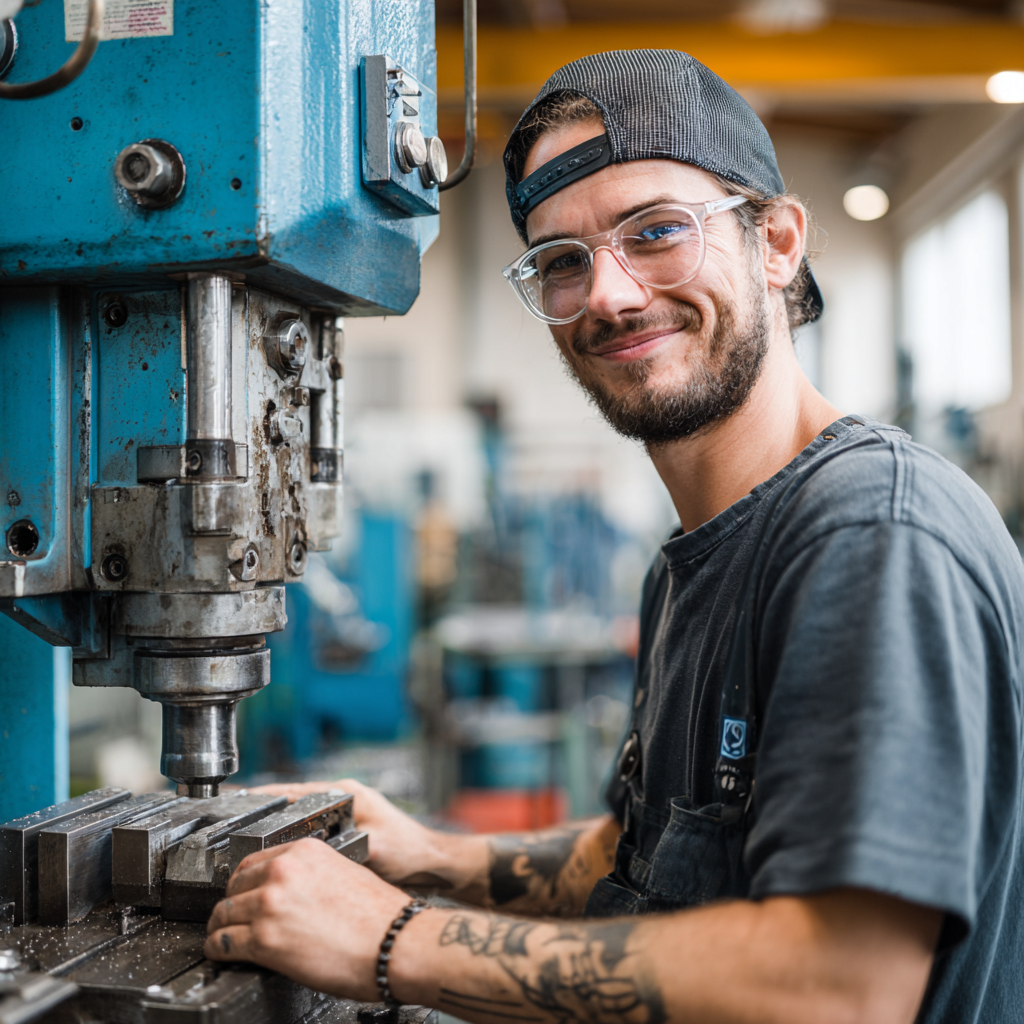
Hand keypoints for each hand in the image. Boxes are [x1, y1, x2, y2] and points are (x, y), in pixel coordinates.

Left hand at [204, 837, 413, 997]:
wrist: (394, 943)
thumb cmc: (379, 914)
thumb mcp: (343, 872)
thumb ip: (311, 874)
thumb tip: (291, 891)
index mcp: (304, 851)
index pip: (253, 861)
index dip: (245, 881)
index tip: (244, 892)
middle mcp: (283, 872)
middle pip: (235, 885)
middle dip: (232, 902)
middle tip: (233, 917)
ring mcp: (270, 905)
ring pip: (224, 913)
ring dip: (222, 926)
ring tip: (224, 936)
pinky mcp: (265, 940)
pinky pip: (224, 943)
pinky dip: (218, 949)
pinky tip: (222, 952)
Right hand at [250, 778, 482, 892]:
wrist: (431, 865)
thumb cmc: (409, 853)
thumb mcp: (372, 847)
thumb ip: (343, 845)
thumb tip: (309, 852)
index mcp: (345, 792)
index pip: (294, 789)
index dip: (264, 797)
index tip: (237, 800)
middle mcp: (342, 797)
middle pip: (291, 802)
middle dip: (264, 813)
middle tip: (234, 826)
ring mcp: (342, 813)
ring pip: (298, 817)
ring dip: (277, 828)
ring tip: (246, 843)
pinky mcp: (344, 830)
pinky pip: (308, 833)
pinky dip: (292, 842)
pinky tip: (276, 859)